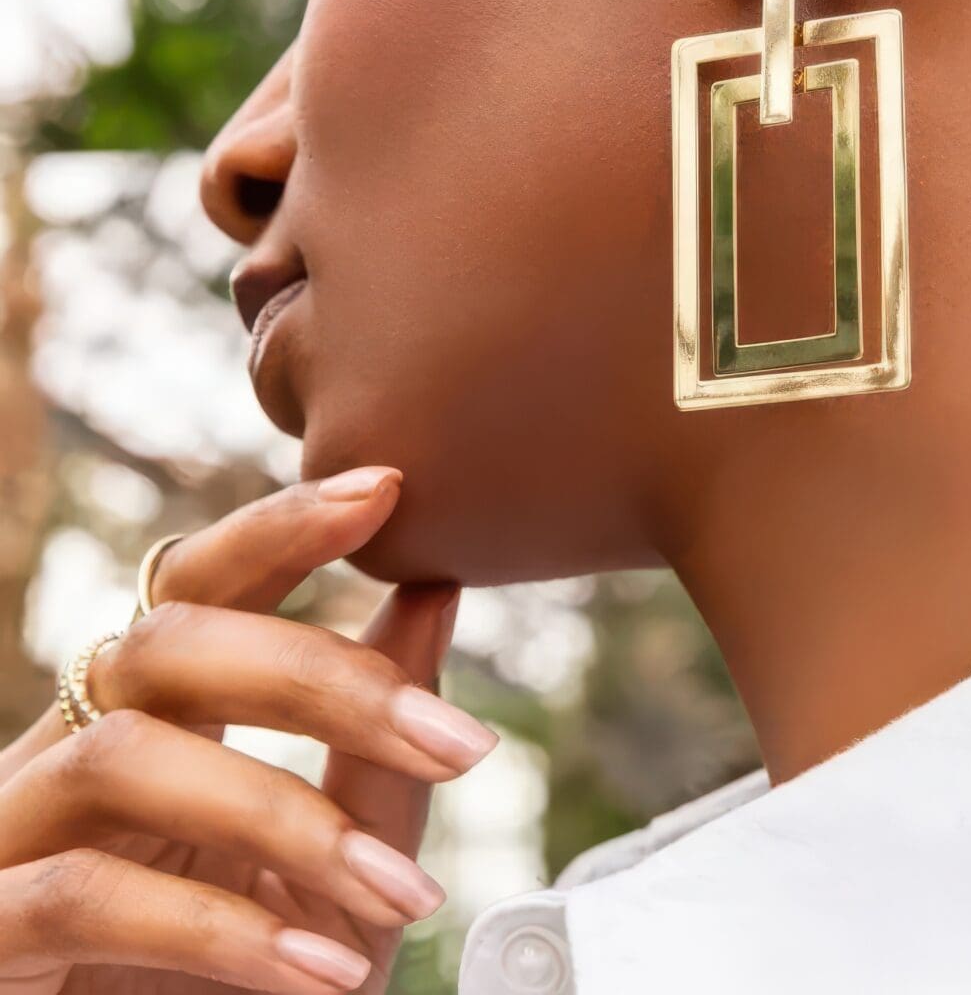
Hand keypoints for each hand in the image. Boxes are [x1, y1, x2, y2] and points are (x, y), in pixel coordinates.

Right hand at [0, 466, 497, 994]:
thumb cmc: (230, 978)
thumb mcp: (330, 855)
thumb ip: (373, 738)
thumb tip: (436, 587)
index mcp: (153, 714)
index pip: (199, 584)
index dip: (281, 527)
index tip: (390, 490)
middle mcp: (69, 749)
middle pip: (169, 642)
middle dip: (325, 679)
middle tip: (460, 743)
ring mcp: (13, 834)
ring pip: (129, 757)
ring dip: (290, 819)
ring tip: (404, 894)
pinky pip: (88, 896)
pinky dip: (224, 930)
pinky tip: (325, 970)